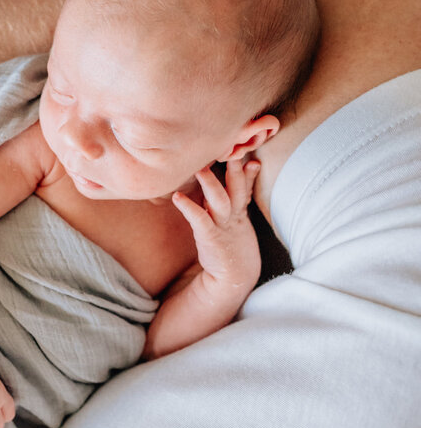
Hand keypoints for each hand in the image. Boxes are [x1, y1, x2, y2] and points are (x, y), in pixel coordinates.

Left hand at [172, 159, 261, 302]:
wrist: (233, 277)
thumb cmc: (230, 245)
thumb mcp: (236, 220)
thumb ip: (232, 198)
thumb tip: (226, 180)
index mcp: (239, 210)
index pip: (245, 186)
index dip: (247, 172)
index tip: (249, 155)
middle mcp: (233, 216)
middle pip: (236, 189)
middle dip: (234, 171)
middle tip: (228, 150)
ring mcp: (223, 227)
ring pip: (220, 201)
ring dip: (212, 184)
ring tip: (201, 169)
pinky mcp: (210, 239)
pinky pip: (200, 220)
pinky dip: (189, 208)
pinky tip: (177, 197)